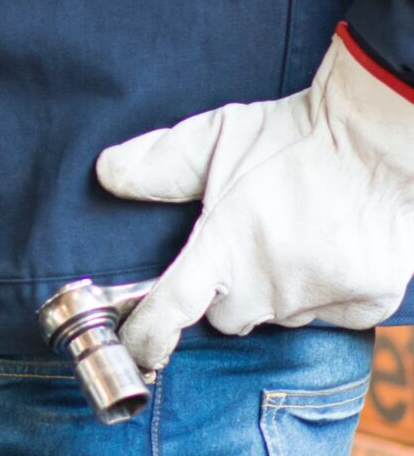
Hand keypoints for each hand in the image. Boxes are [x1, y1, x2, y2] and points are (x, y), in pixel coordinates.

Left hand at [98, 30, 413, 371]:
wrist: (379, 141)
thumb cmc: (293, 137)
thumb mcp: (216, 137)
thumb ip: (159, 162)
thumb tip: (106, 175)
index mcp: (225, 242)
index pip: (174, 306)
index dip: (149, 334)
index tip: (137, 348)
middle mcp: (269, 280)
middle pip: (228, 316)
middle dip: (228, 293)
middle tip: (245, 247)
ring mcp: (320, 296)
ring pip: (280, 316)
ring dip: (278, 292)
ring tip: (293, 238)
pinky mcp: (365, 304)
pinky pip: (331, 317)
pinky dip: (327, 296)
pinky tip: (330, 252)